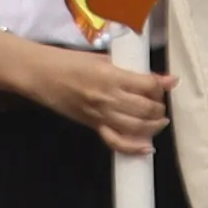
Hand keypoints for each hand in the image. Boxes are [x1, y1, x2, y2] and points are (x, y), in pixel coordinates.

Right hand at [24, 44, 174, 153]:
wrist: (40, 75)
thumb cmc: (68, 61)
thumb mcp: (101, 58)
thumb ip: (128, 69)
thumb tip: (156, 77)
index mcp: (111, 76)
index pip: (148, 85)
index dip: (162, 85)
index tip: (167, 83)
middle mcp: (109, 97)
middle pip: (146, 108)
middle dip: (159, 107)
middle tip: (160, 102)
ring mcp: (101, 114)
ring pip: (137, 127)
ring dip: (154, 125)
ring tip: (158, 121)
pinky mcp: (93, 126)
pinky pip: (116, 142)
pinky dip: (134, 148)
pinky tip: (146, 147)